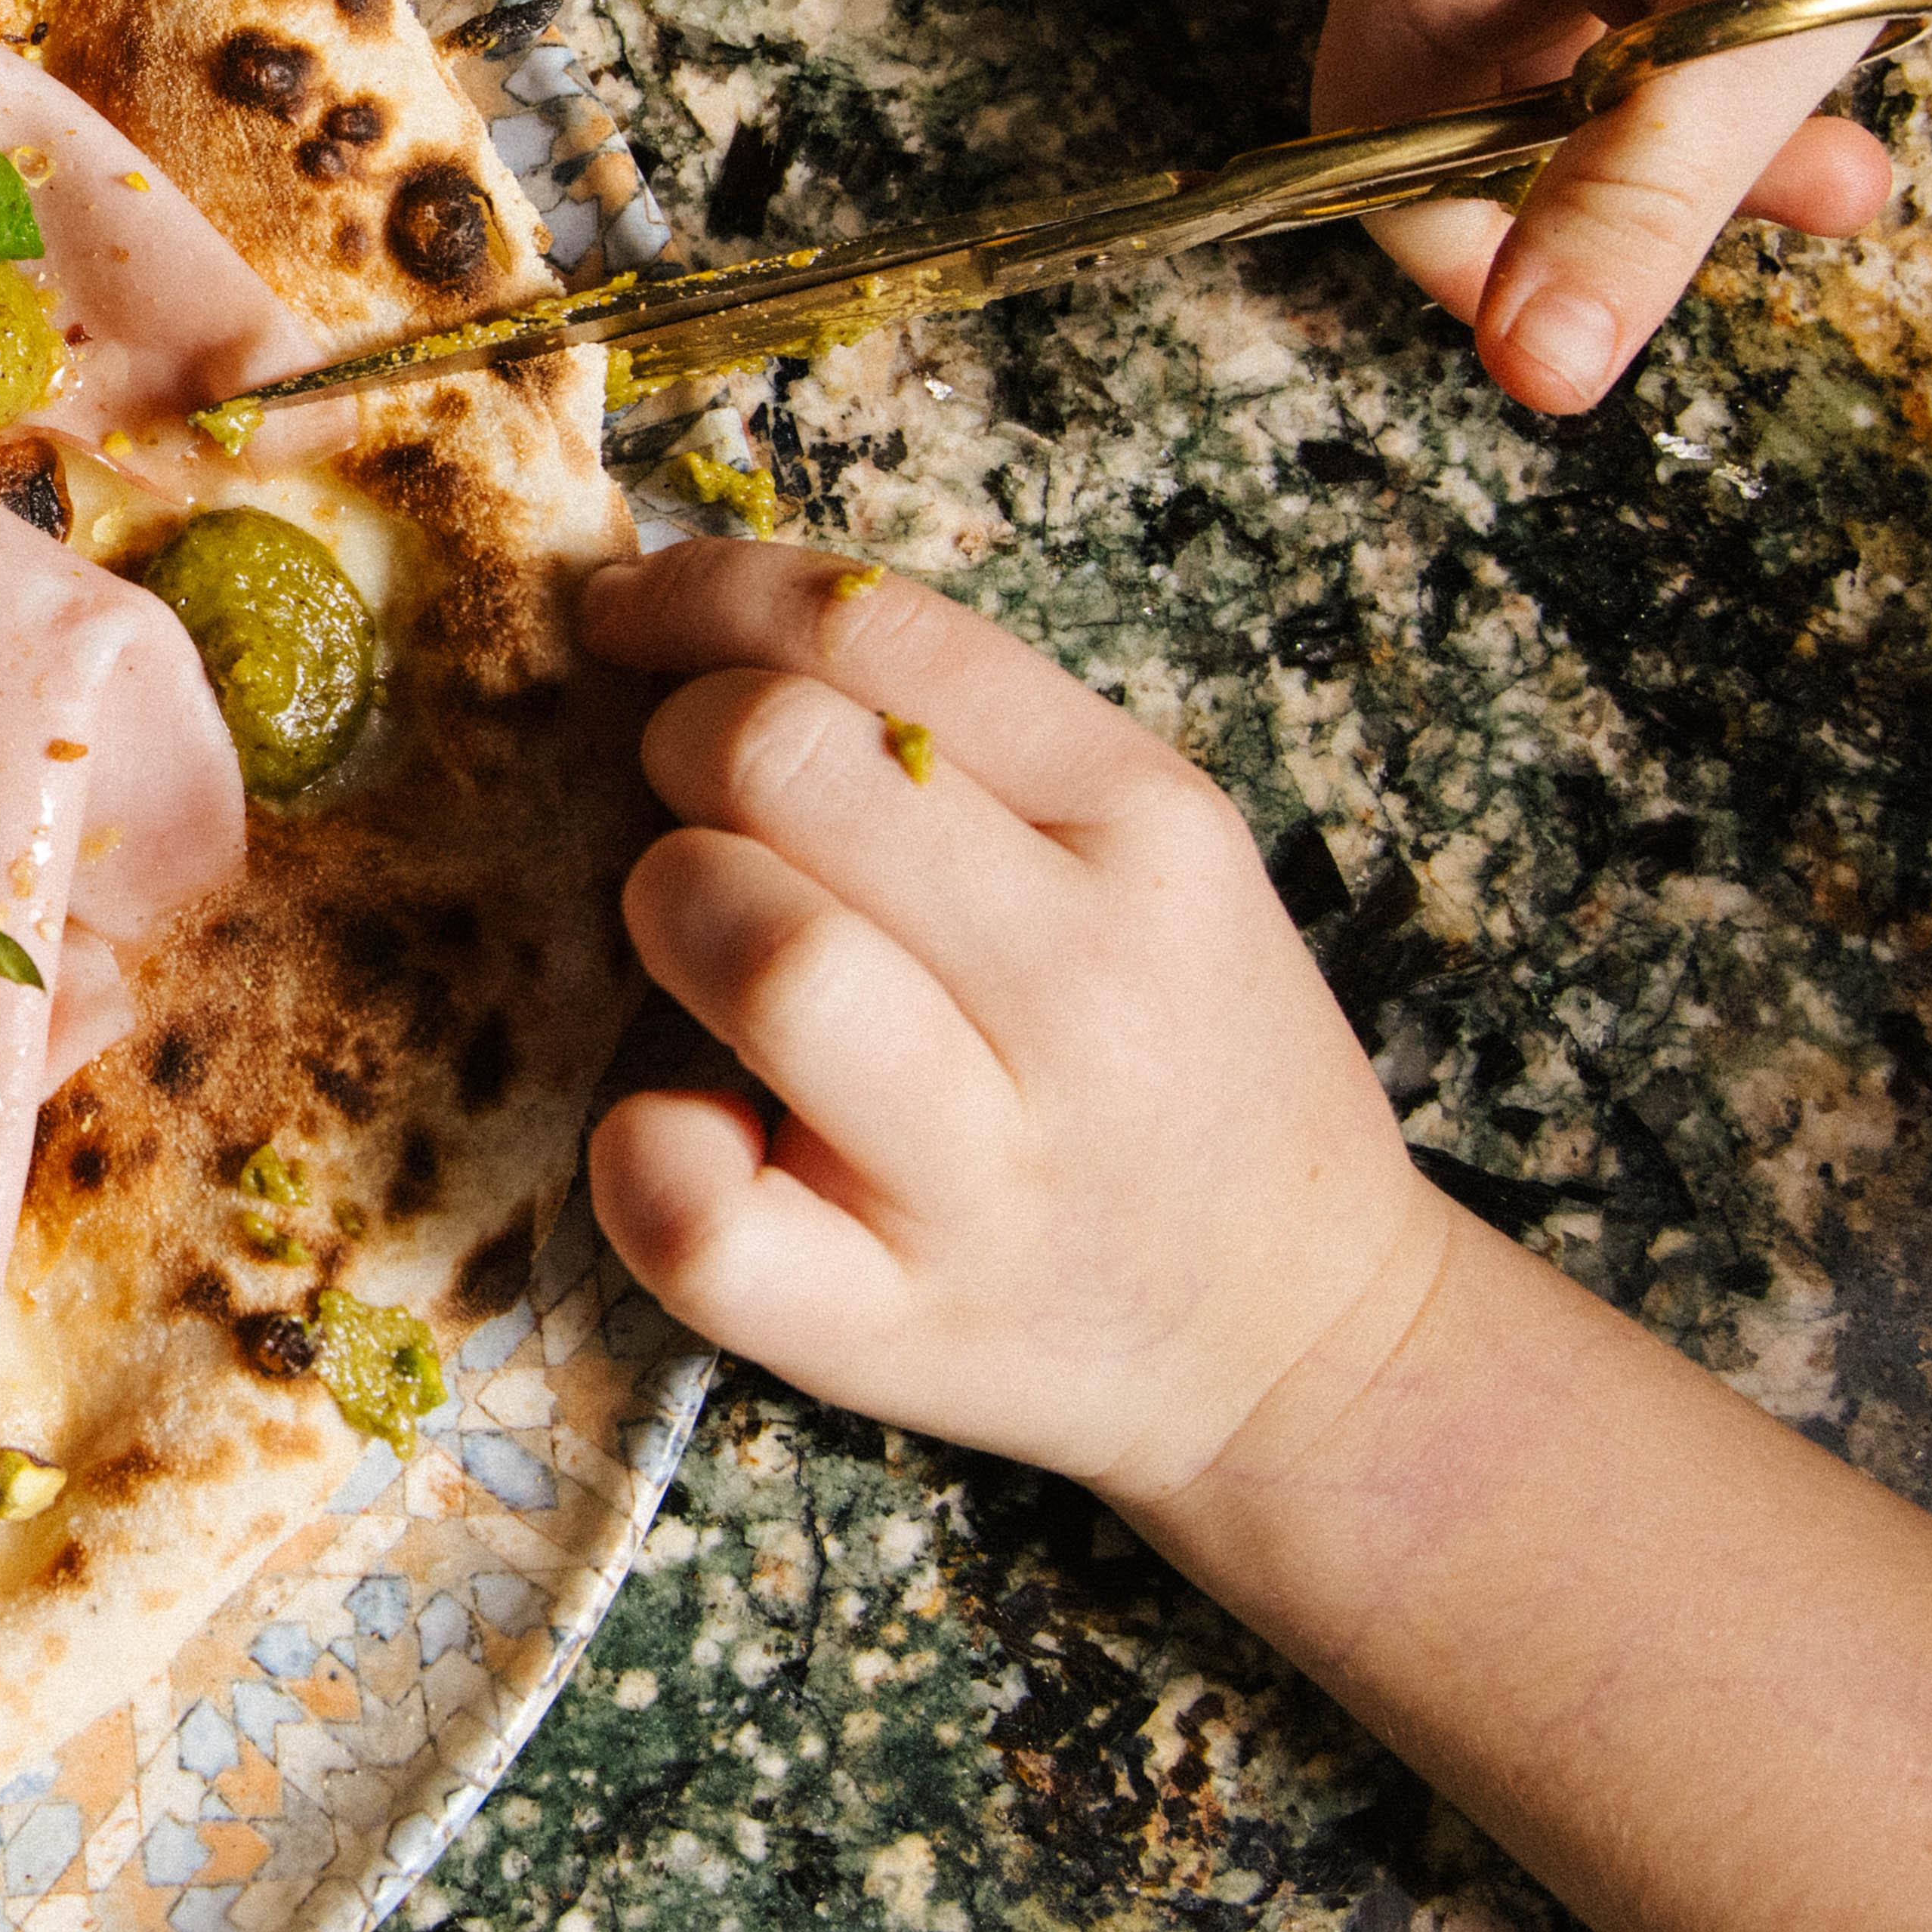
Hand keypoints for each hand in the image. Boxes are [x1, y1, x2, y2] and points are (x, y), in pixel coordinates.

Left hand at [575, 541, 1452, 1508]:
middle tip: (690, 801)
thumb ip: (970, 743)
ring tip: (704, 947)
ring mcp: (986, 1169)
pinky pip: (694, 1211)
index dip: (703, 593)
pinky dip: (642, 1155)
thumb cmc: (1179, 1062)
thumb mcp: (1153, 854)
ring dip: (671, 915)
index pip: (875, 632)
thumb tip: (701, 623)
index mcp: (1145, 824)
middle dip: (678, 745)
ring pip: (755, 953)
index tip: (628, 615)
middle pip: (779, 760)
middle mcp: (1081, 984)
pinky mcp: (889, 1326)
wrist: (1303, 1338)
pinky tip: (690, 1129)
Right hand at [1314, 0, 1931, 414]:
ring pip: (1526, 0)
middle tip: (1829, 187)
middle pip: (1461, 77)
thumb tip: (1534, 379)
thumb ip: (1638, 213)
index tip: (1656, 288)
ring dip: (1670, 74)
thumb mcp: (1769, 25)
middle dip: (1634, 159)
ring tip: (1843, 84)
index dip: (1501, 259)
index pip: (1374, 155)